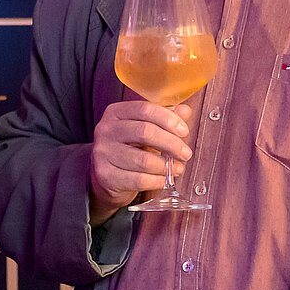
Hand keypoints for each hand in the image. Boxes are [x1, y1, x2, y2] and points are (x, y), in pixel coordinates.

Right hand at [87, 100, 194, 222]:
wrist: (106, 179)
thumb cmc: (129, 149)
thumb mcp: (145, 130)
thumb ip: (163, 119)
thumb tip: (185, 111)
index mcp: (115, 113)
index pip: (145, 109)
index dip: (168, 119)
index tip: (184, 131)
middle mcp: (105, 130)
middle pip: (145, 132)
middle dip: (171, 143)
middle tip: (186, 153)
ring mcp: (103, 153)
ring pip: (144, 159)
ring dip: (166, 166)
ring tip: (178, 168)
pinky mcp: (105, 176)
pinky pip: (139, 179)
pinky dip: (158, 180)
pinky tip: (165, 179)